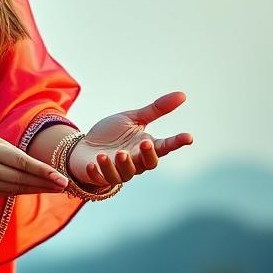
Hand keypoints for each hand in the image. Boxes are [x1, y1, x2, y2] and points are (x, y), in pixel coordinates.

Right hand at [0, 131, 70, 197]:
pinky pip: (9, 192)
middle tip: (65, 184)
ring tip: (56, 188)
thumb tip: (34, 163)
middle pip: (23, 178)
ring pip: (18, 188)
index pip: (23, 163)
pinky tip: (37, 188)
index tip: (60, 176)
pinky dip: (25, 191)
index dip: (43, 171)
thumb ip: (10, 149)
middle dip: (46, 183)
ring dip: (39, 189)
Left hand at [68, 91, 193, 187]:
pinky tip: (94, 163)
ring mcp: (118, 171)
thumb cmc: (111, 133)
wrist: (85, 146)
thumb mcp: (132, 118)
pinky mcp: (100, 176)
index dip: (176, 143)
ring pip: (126, 173)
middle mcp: (135, 161)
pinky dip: (99, 171)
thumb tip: (182, 95)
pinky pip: (102, 177)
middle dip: (148, 154)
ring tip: (115, 152)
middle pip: (149, 163)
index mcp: (145, 147)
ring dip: (121, 164)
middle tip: (145, 142)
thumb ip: (155, 110)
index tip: (188, 137)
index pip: (165, 146)